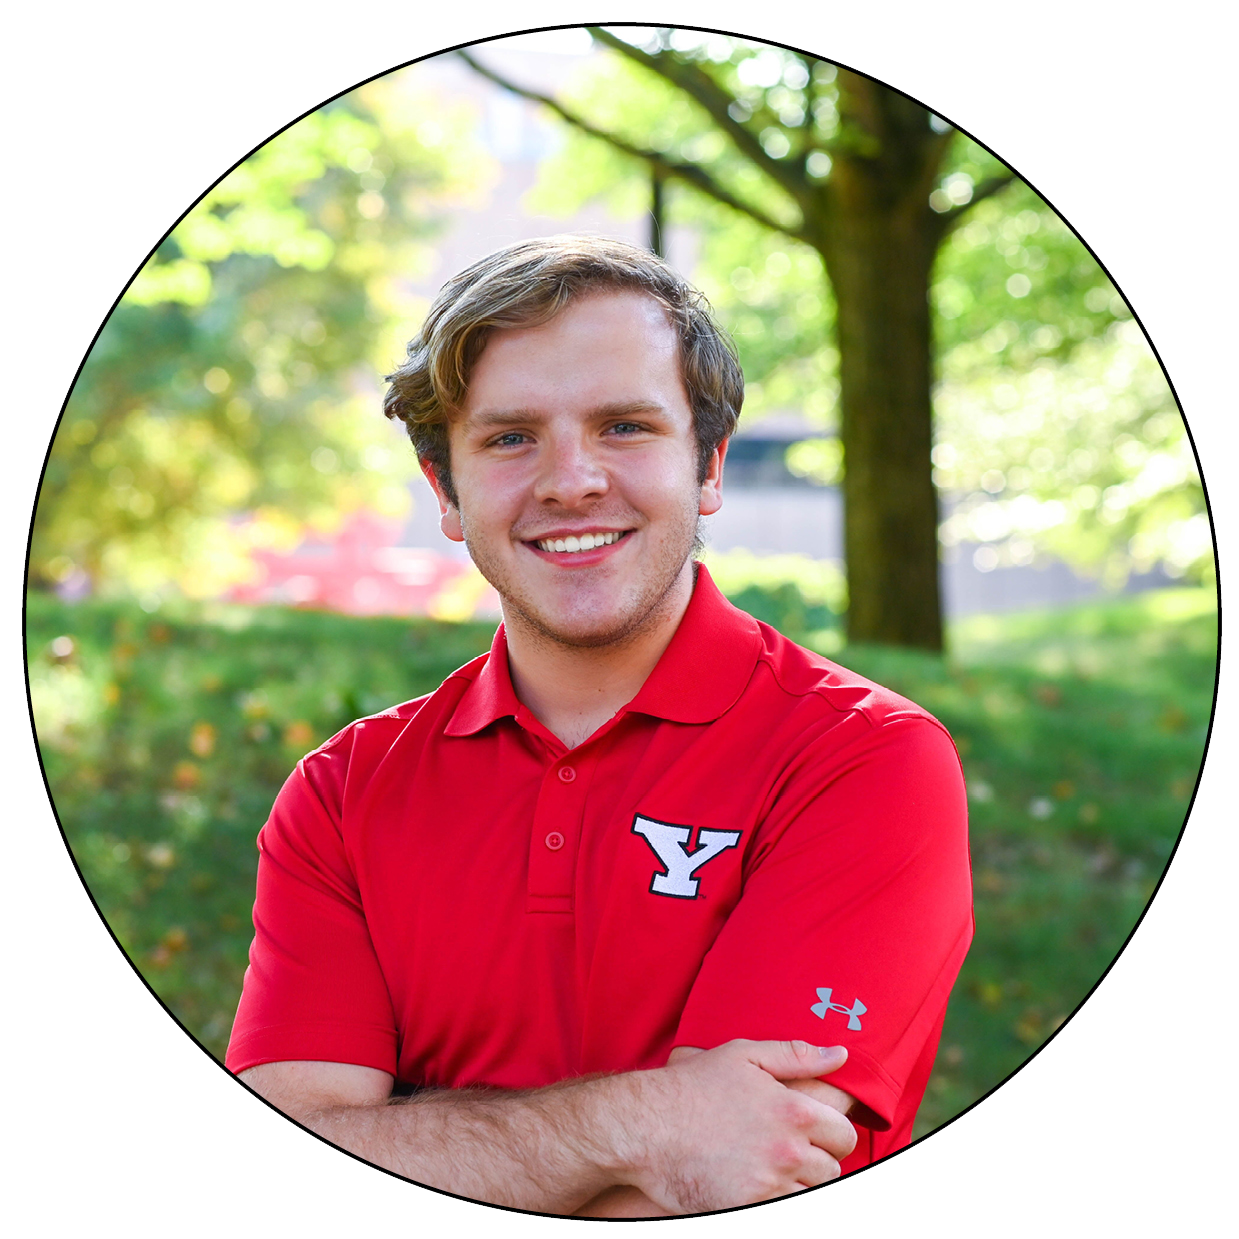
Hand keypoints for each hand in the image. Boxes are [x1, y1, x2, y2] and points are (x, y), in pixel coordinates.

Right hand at [626, 1039, 857, 1214]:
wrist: (646, 1126)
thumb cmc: (693, 1086)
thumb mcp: (743, 1055)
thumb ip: (795, 1055)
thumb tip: (840, 1055)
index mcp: (793, 1111)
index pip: (844, 1135)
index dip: (832, 1135)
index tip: (815, 1135)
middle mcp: (787, 1151)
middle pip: (831, 1170)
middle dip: (816, 1162)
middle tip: (790, 1152)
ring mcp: (768, 1185)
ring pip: (811, 1195)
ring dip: (799, 1185)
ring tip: (773, 1170)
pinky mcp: (747, 1208)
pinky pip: (785, 1211)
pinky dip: (777, 1201)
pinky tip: (757, 1186)